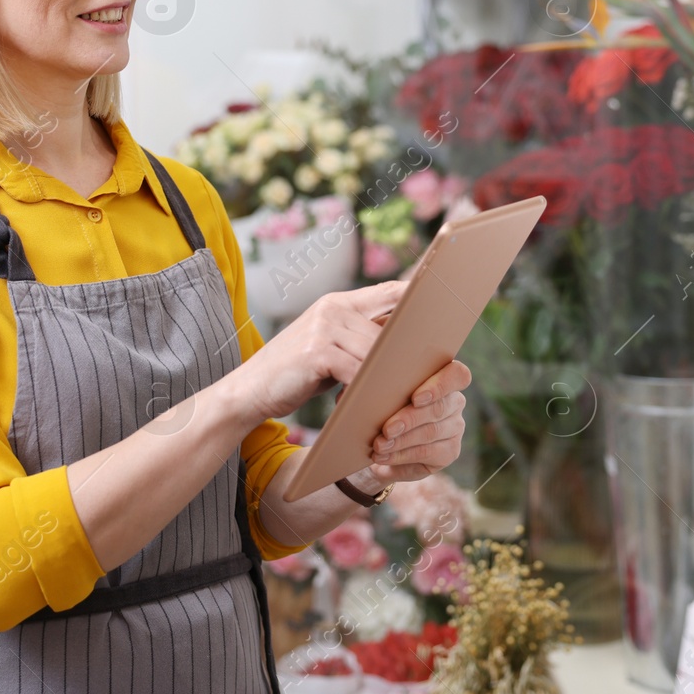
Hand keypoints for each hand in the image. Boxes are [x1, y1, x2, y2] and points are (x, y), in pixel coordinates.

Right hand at [230, 281, 405, 422]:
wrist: (249, 389)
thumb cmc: (295, 373)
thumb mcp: (328, 348)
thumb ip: (358, 339)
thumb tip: (403, 344)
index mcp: (338, 302)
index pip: (389, 291)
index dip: (418, 297)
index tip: (444, 307)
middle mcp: (332, 308)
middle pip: (389, 329)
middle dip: (405, 354)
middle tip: (422, 376)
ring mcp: (324, 328)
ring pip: (376, 352)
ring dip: (387, 376)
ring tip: (393, 395)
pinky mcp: (317, 352)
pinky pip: (357, 371)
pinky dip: (365, 390)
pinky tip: (361, 402)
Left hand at [363, 359, 470, 483]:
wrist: (381, 444)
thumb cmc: (381, 408)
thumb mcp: (379, 392)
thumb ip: (379, 383)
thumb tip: (355, 381)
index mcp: (442, 376)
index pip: (457, 375)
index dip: (440, 385)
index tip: (415, 398)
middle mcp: (454, 401)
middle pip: (439, 408)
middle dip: (409, 419)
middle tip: (387, 430)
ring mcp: (455, 427)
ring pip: (431, 433)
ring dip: (401, 441)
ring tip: (379, 445)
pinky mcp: (450, 451)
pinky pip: (427, 453)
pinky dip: (401, 456)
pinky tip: (384, 457)